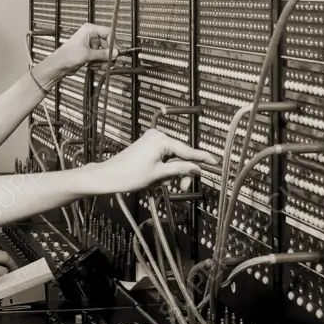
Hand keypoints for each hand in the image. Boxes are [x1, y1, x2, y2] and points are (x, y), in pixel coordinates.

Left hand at [35, 23, 117, 81]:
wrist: (58, 65)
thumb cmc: (67, 56)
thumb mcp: (87, 54)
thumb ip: (103, 54)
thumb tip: (116, 53)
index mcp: (90, 30)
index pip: (108, 32)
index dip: (112, 43)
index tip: (114, 53)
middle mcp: (91, 35)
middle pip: (108, 44)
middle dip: (106, 55)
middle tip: (107, 63)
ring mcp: (90, 44)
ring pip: (104, 52)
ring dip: (102, 61)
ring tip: (95, 65)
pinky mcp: (90, 53)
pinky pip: (100, 57)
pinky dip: (98, 63)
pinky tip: (92, 66)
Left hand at [94, 129, 218, 194]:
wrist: (108, 176)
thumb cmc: (130, 175)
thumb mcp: (159, 175)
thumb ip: (180, 169)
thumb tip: (196, 168)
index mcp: (161, 140)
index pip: (187, 150)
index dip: (201, 158)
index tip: (214, 162)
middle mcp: (157, 136)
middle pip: (180, 156)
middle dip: (180, 173)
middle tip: (181, 187)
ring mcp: (151, 141)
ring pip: (171, 160)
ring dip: (169, 175)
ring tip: (159, 184)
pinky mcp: (146, 147)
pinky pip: (162, 159)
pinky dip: (162, 171)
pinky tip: (155, 181)